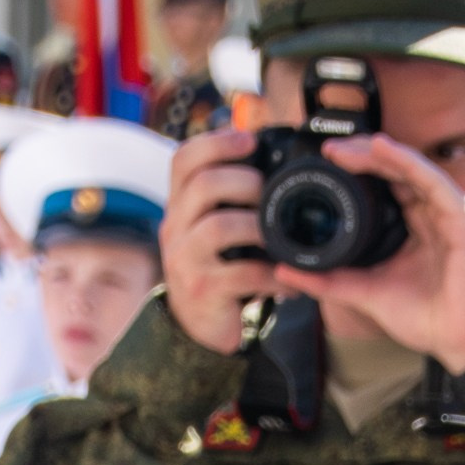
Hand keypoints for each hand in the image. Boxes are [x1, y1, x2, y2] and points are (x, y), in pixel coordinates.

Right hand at [157, 124, 271, 356]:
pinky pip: (242, 274)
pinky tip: (289, 277)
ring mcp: (185, 259)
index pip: (184, 159)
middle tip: (269, 192)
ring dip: (258, 226)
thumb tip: (264, 151)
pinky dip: (273, 274)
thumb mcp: (212, 225)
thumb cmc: (215, 266)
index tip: (251, 140)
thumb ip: (227, 195)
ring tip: (279, 235)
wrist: (197, 324)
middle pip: (204, 186)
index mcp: (180, 204)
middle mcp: (175, 227)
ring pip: (219, 227)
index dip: (217, 142)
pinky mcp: (204, 289)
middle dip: (245, 181)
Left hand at [278, 132, 464, 377]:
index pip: (388, 182)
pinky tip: (384, 150)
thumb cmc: (425, 319)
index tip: (325, 162)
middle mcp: (436, 212)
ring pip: (413, 168)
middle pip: (398, 169)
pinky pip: (433, 182)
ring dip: (379, 153)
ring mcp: (452, 213)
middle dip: (363, 154)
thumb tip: (284, 270)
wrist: (458, 344)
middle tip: (329, 150)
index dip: (359, 168)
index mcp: (418, 223)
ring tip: (347, 148)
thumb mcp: (364, 292)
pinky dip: (408, 163)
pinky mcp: (464, 221)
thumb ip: (327, 279)